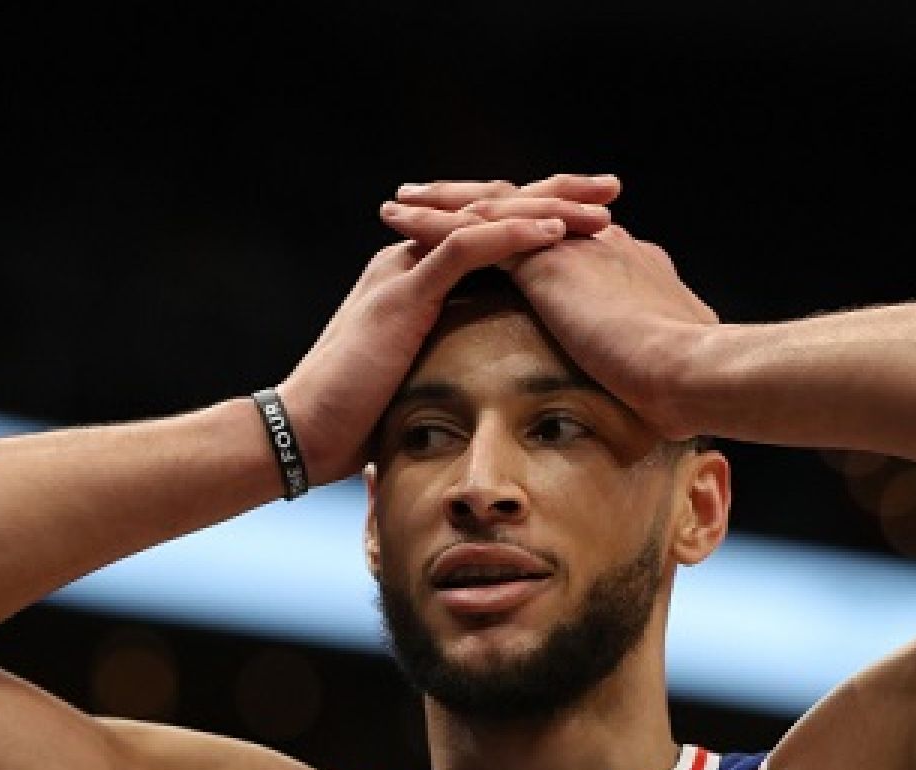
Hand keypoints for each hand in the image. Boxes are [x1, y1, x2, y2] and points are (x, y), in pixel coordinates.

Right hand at [277, 215, 574, 485]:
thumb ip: (456, 359)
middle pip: (496, 210)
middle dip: (559, 196)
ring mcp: (405, 270)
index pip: (493, 230)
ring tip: (601, 206)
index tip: (600, 220)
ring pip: (487, 219)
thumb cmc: (359, 419)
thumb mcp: (422, 377)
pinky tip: (554, 233)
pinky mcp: (402, 293)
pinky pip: (465, 250)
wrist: (302, 434)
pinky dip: (512, 238)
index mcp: (421, 274)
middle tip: (614, 189)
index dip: (546, 218)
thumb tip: (501, 379)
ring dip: (548, 209)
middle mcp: (414, 258)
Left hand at [388, 182, 719, 439]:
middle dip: (478, 203)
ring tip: (400, 203)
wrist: (692, 373)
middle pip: (524, 208)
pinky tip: (402, 220)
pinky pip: (476, 232)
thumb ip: (651, 358)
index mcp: (621, 261)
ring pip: (493, 209)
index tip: (498, 236)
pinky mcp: (545, 258)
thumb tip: (658, 387)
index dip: (527, 232)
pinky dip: (436, 224)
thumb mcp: (667, 362)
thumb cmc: (690, 386)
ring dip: (443, 205)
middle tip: (434, 200)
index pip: (563, 235)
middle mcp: (594, 240)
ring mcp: (569, 244)